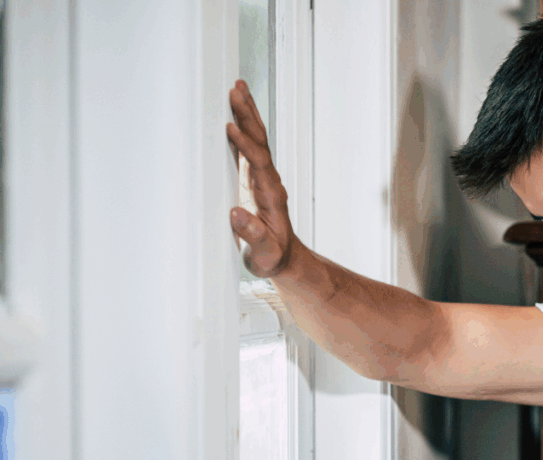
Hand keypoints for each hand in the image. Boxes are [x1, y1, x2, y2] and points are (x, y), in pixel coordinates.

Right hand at [226, 80, 296, 277]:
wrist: (284, 259)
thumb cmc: (273, 257)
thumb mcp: (263, 252)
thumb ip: (253, 235)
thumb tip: (238, 214)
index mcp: (271, 196)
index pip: (259, 164)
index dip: (246, 145)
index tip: (231, 128)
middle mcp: (270, 183)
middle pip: (260, 142)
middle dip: (249, 116)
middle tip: (237, 91)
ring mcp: (265, 180)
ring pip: (257, 141)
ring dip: (248, 116)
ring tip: (238, 90)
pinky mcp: (257, 180)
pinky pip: (251, 149)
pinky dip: (244, 130)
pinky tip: (235, 116)